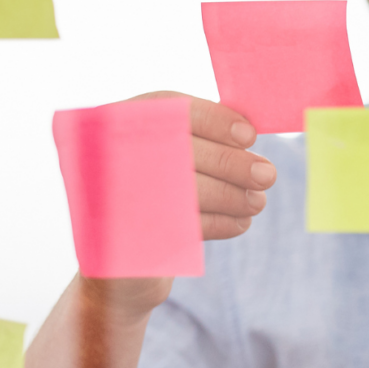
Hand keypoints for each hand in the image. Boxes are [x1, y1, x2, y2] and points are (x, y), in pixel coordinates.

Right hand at [74, 93, 275, 315]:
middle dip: (232, 164)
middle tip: (268, 175)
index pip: (169, 108)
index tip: (250, 136)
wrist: (118, 259)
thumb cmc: (157, 193)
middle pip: (180, 150)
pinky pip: (180, 227)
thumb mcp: (171, 156)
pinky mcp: (120, 240)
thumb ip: (202, 139)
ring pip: (183, 190)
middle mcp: (101, 153)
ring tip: (257, 202)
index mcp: (114, 121)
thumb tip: (249, 135)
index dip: (215, 120)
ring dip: (231, 196)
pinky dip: (218, 223)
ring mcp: (105, 198)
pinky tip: (240, 222)